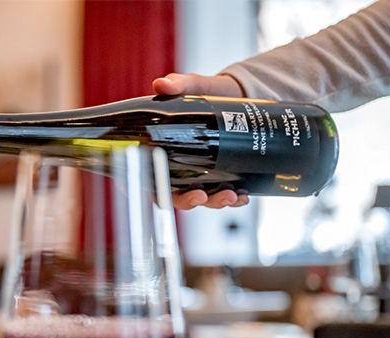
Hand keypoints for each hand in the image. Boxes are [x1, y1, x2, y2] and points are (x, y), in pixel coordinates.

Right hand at [152, 73, 249, 209]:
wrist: (241, 95)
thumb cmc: (211, 93)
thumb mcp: (197, 86)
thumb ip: (179, 84)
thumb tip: (162, 84)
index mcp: (163, 152)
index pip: (147, 178)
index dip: (147, 190)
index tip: (159, 190)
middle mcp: (180, 168)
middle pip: (173, 196)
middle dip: (187, 201)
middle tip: (200, 195)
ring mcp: (201, 175)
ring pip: (201, 199)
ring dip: (214, 202)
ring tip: (231, 196)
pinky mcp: (222, 177)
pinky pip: (223, 195)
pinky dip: (234, 199)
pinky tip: (242, 196)